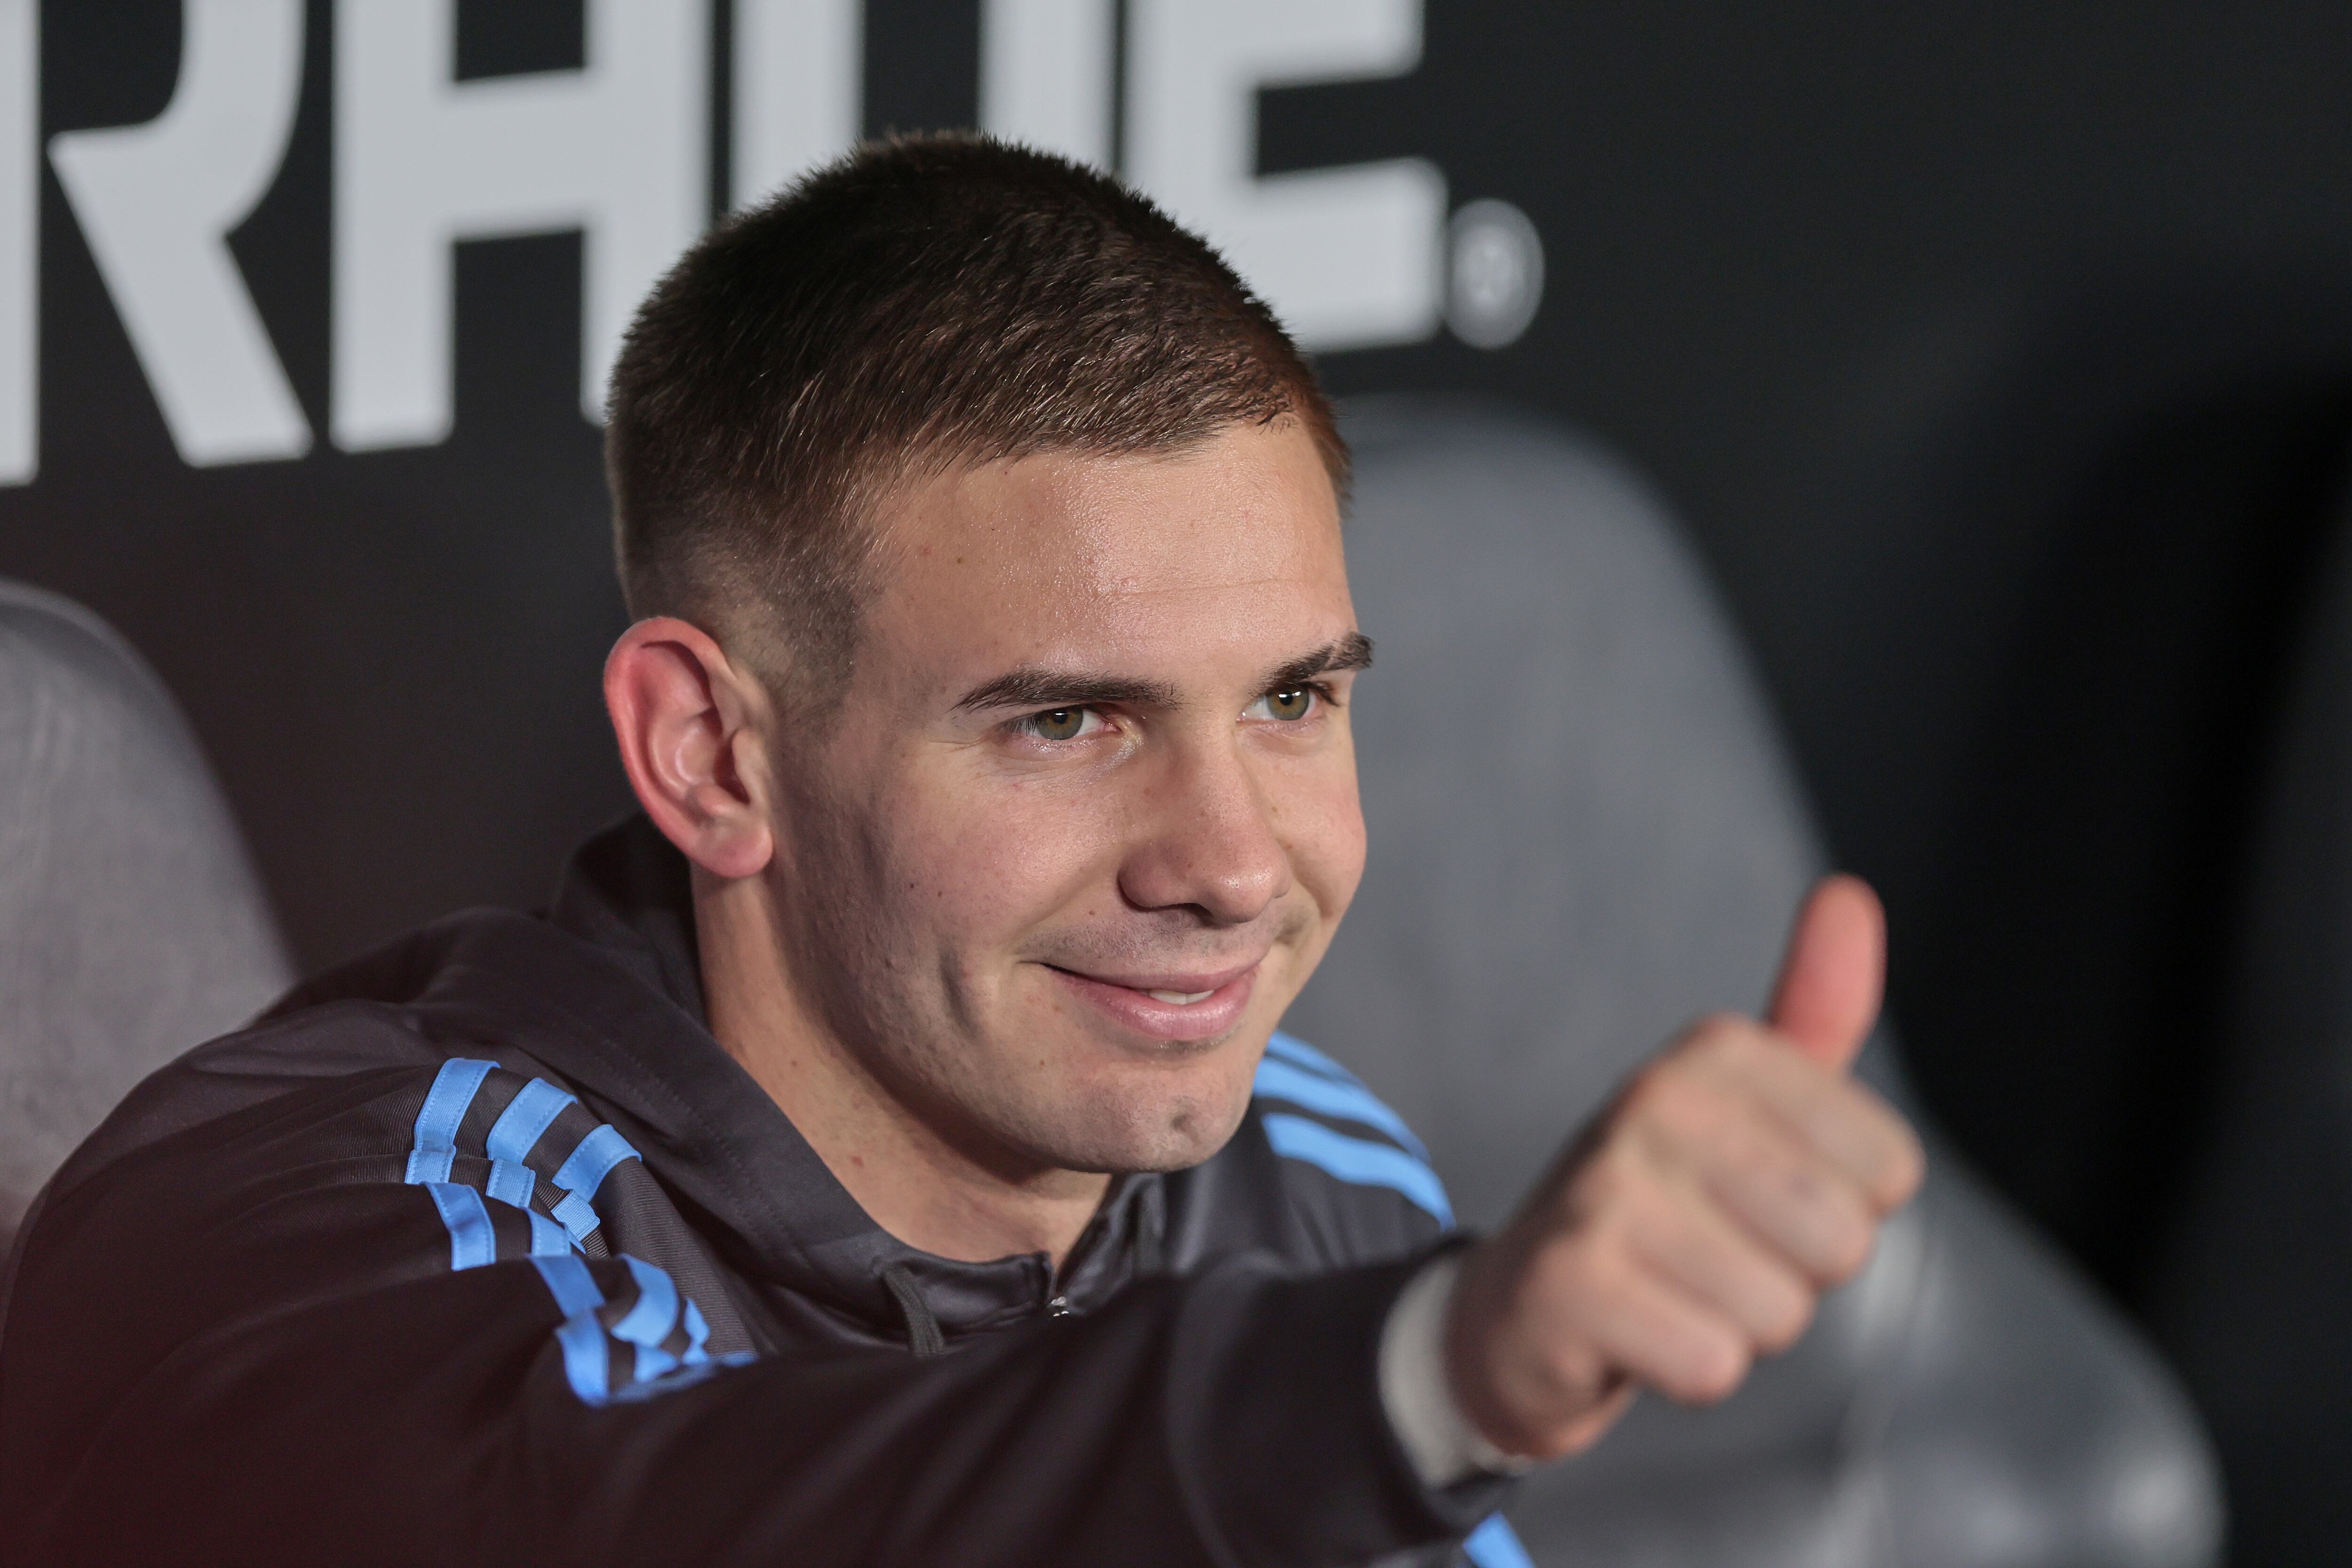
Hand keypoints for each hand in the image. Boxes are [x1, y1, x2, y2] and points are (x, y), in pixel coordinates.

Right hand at [1443, 875, 1925, 1460]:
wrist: (1523, 1308)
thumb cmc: (1660, 1205)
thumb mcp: (1744, 1107)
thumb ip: (1813, 1014)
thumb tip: (1850, 894)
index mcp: (1716, 1054)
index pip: (1890, 1171)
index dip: (1841, 1211)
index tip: (1761, 1202)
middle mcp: (1657, 1100)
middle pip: (1841, 1242)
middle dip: (1795, 1278)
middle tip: (1716, 1257)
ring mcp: (1606, 1186)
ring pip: (1778, 1311)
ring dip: (1737, 1328)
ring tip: (1675, 1291)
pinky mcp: (1571, 1279)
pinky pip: (1712, 1364)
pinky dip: (1685, 1372)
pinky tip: (1637, 1334)